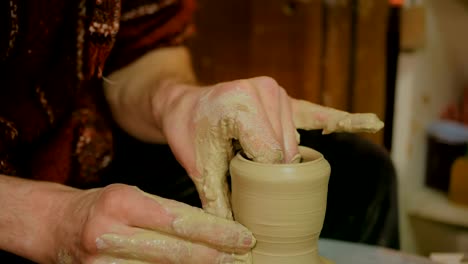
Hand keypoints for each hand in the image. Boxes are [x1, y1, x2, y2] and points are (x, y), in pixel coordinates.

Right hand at [53, 184, 254, 263]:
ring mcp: (102, 261)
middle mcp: (109, 232)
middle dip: (213, 255)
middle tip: (241, 256)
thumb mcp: (134, 196)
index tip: (241, 236)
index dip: (215, 231)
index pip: (179, 219)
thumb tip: (211, 230)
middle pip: (174, 250)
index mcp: (122, 202)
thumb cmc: (104, 206)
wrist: (59, 225)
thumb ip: (167, 213)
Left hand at [158, 76, 383, 218]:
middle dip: (272, 168)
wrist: (185, 104)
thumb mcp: (197, 168)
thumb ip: (219, 202)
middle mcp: (264, 91)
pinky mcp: (287, 98)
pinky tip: (372, 124)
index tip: (244, 175)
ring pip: (297, 142)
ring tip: (254, 150)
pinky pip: (321, 114)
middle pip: (286, 150)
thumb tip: (240, 242)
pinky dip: (346, 121)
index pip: (270, 155)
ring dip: (283, 155)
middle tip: (244, 162)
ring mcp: (277, 92)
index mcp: (239, 104)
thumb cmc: (189, 132)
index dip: (261, 176)